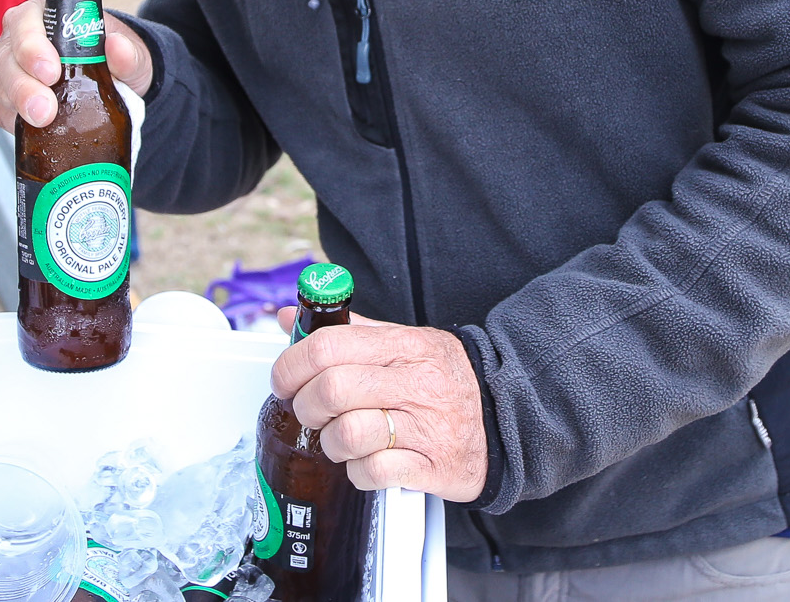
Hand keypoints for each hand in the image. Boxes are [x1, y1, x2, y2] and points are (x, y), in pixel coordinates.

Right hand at [0, 0, 152, 128]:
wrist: (113, 85)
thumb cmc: (115, 61)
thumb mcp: (132, 55)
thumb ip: (128, 53)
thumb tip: (117, 47)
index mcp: (47, 11)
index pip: (28, 20)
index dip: (34, 45)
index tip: (51, 72)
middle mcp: (20, 33)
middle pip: (8, 55)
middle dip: (24, 85)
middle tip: (45, 108)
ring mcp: (8, 63)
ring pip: (0, 82)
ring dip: (18, 104)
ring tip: (42, 121)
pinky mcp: (3, 92)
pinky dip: (12, 118)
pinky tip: (30, 127)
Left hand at [271, 310, 488, 500]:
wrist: (504, 417)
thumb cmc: (443, 379)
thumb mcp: (402, 341)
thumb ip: (346, 331)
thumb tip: (288, 318)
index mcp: (403, 345)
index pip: (330, 345)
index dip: (292, 364)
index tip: (284, 379)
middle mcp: (415, 382)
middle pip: (333, 389)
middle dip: (307, 406)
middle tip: (310, 412)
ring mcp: (426, 426)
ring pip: (349, 433)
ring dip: (331, 443)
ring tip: (340, 439)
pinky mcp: (433, 466)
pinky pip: (374, 472)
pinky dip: (359, 472)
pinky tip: (367, 462)